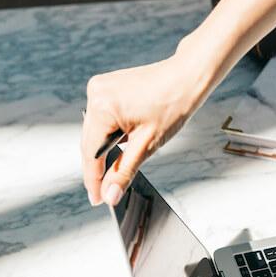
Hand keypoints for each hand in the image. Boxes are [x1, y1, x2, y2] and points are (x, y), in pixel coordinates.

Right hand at [80, 46, 214, 205]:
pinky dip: (107, 134)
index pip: (91, 154)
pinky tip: (118, 145)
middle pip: (89, 143)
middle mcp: (95, 95)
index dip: (93, 180)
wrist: (186, 78)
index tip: (96, 199)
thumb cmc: (173, 105)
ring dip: (102, 151)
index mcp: (103, 108)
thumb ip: (124, 171)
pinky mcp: (105, 87)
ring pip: (94, 131)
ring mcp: (98, 89)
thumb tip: (110, 195)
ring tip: (110, 175)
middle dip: (96, 168)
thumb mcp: (147, 145)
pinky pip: (100, 118)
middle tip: (102, 193)